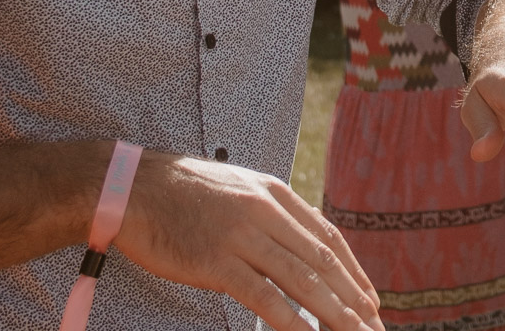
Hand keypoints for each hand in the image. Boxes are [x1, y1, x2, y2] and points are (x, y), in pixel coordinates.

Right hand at [113, 152, 383, 330]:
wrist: (129, 187)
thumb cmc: (179, 193)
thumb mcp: (236, 189)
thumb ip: (268, 213)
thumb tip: (296, 246)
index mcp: (273, 193)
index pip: (327, 237)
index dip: (354, 272)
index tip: (371, 300)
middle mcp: (264, 210)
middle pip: (322, 261)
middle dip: (354, 299)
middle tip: (375, 327)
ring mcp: (241, 235)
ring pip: (302, 279)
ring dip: (335, 313)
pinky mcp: (215, 261)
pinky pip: (263, 296)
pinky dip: (291, 320)